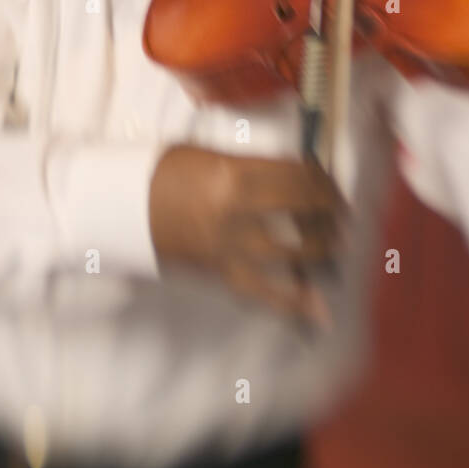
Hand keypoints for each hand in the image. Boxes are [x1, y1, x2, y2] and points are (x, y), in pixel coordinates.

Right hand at [148, 143, 349, 327]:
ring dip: (323, 248)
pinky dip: (294, 304)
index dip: (323, 180)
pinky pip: (264, 293)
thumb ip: (256, 167)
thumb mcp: (212, 156)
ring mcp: (231, 246)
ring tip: (337, 244)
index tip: (333, 184)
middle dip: (331, 212)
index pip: (298, 176)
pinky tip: (320, 311)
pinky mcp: (222, 273)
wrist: (126, 207)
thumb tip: (299, 179)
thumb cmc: (168, 174)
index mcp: (236, 175)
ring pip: (294, 251)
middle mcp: (238, 212)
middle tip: (343, 214)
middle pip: (303, 209)